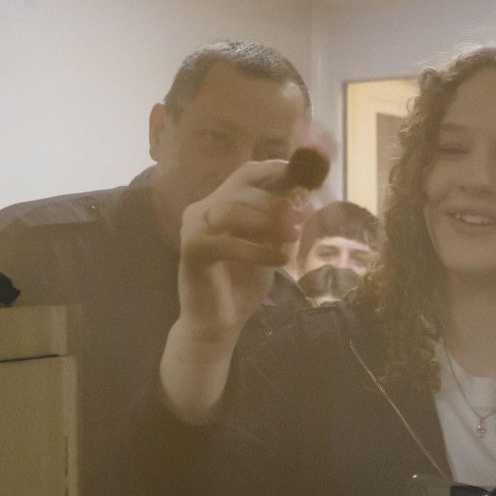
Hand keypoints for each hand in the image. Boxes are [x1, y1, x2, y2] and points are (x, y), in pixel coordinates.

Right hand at [177, 160, 303, 339]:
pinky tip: (280, 260)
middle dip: (276, 202)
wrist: (217, 324)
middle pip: (241, 189)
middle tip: (300, 218)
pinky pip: (228, 242)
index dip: (276, 171)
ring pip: (232, 209)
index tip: (303, 177)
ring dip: (268, 222)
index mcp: (219, 203)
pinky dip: (258, 250)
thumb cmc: (243, 283)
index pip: (247, 174)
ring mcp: (192, 228)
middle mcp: (202, 209)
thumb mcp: (270, 246)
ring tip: (293, 238)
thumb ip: (281, 222)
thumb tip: (302, 193)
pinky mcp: (192, 250)